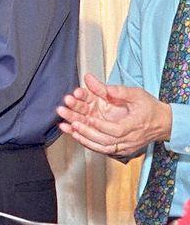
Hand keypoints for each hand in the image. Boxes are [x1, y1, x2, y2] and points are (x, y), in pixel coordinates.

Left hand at [56, 73, 171, 156]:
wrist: (163, 124)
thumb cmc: (149, 107)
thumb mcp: (136, 94)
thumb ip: (117, 90)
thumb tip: (93, 80)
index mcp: (135, 125)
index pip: (117, 129)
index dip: (101, 125)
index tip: (89, 117)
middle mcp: (129, 139)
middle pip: (106, 140)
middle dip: (86, 131)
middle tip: (71, 122)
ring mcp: (125, 146)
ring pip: (102, 146)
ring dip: (83, 137)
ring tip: (67, 128)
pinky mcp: (120, 149)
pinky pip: (102, 149)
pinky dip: (87, 143)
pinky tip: (74, 135)